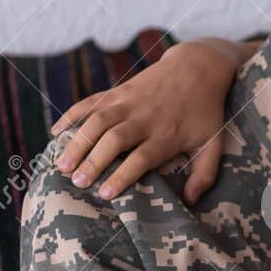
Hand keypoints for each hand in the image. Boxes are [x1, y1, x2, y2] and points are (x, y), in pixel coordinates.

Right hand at [50, 38, 253, 201]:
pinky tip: (56, 132)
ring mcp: (127, 102)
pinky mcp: (117, 91)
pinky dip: (71, 116)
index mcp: (166, 134)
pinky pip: (89, 102)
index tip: (105, 194)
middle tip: (76, 182)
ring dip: (77, 143)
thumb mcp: (214, 144)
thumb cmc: (205, 113)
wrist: (196, 69)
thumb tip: (191, 201)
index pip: (141, 158)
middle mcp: (144, 118)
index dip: (122, 175)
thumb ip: (205, 174)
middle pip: (114, 141)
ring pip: (96, 122)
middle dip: (93, 162)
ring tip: (61, 165)